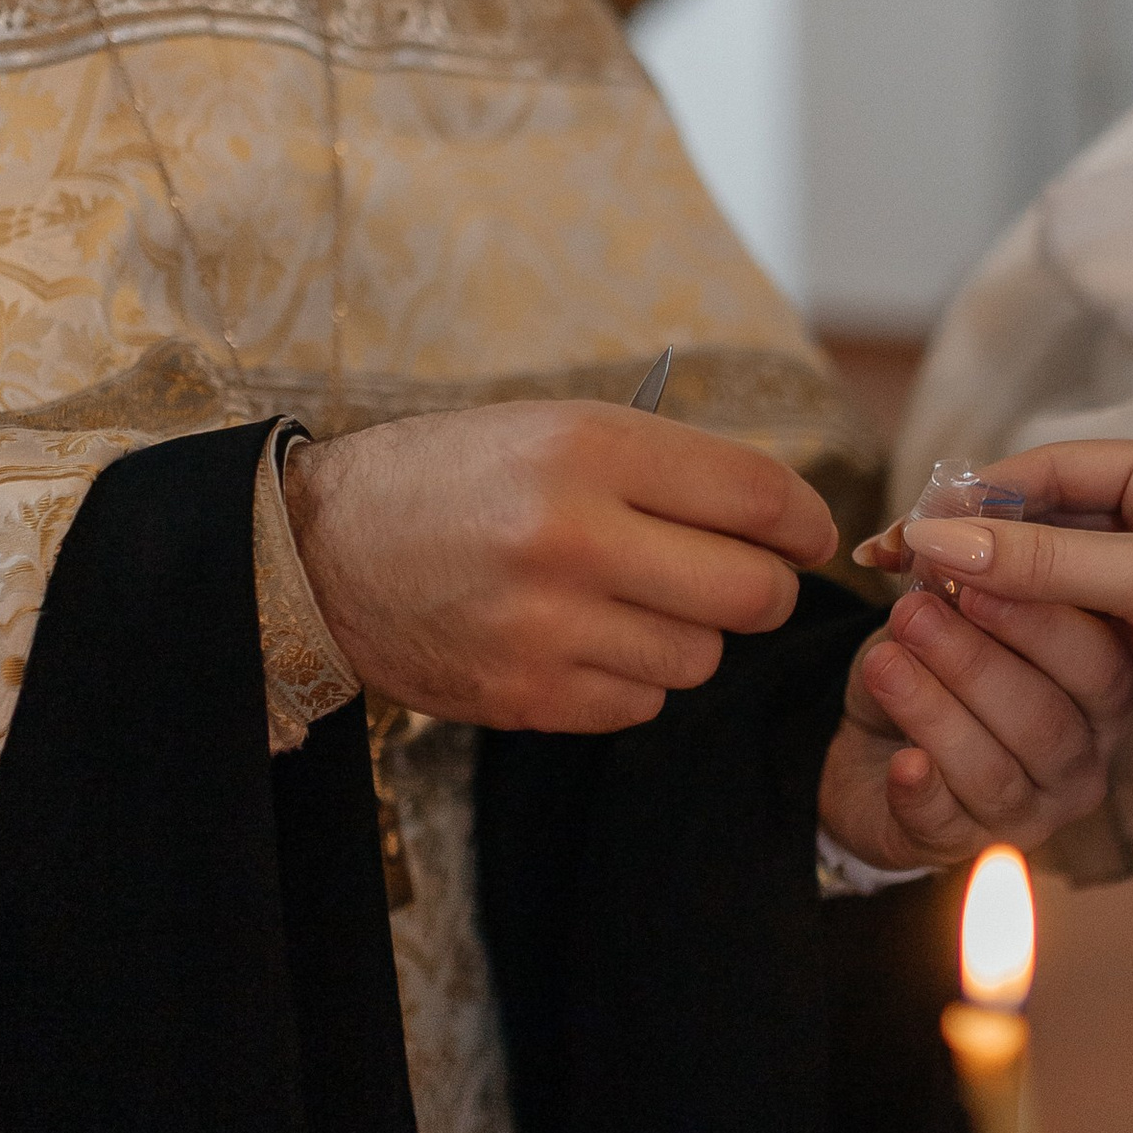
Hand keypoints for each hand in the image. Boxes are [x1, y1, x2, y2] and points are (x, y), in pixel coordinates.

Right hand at [283, 401, 836, 732]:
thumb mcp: (555, 430)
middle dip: (764, 590)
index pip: (757, 496)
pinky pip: (642, 703)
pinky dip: (633, 679)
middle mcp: (572, 535)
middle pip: (751, 593)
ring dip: (687, 637)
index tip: (810, 535)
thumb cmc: (457, 478)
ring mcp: (548, 626)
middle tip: (744, 581)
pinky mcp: (527, 696)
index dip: (806, 522)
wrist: (322, 550)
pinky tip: (584, 642)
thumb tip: (788, 522)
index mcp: (587, 449)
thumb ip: (669, 468)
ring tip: (630, 604)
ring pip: (701, 658)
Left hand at [818, 579, 1132, 868]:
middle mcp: (1081, 760)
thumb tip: (945, 546)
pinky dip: (921, 789)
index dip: (1041, 621)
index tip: (977, 577)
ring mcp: (1030, 813)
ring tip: (883, 663)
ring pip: (997, 772)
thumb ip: (961, 587)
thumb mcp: (951, 616)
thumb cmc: (935, 671)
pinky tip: (901, 761)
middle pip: (1047, 720)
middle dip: (976, 663)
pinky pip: (946, 823)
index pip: (1098, 663)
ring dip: (935, 712)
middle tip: (915, 616)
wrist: (873, 750)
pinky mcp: (964, 845)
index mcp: (1099, 695)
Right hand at [891, 438, 1132, 811]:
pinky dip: (1035, 629)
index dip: (970, 501)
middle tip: (898, 578)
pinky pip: (1079, 619)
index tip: (905, 535)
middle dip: (975, 547)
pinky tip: (987, 644)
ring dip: (999, 592)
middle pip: (1044, 520)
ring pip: (1056, 575)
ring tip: (927, 615)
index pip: (1045, 469)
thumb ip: (1042, 562)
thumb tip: (937, 540)